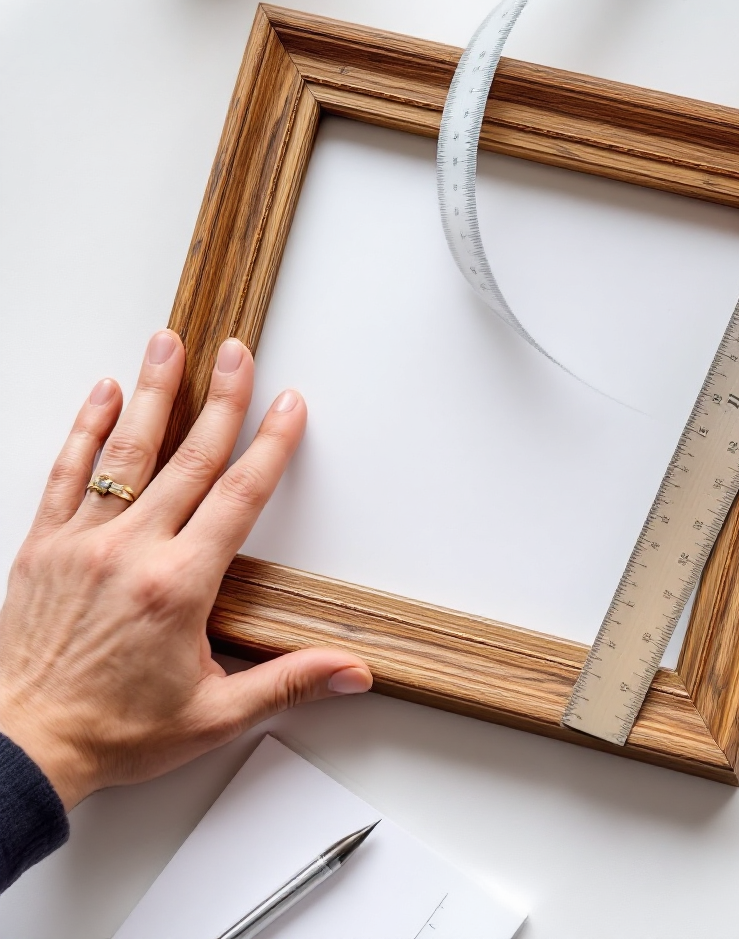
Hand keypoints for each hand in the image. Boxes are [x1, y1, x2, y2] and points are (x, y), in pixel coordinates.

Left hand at [0, 331, 371, 809]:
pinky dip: (85, 429)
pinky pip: (68, 473)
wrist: (22, 746)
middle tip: (238, 353)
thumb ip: (289, 681)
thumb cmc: (113, 731)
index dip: (271, 446)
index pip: (239, 497)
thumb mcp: (214, 715)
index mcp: (179, 586)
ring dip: (153, 393)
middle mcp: (132, 551)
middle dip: (221, 399)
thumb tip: (352, 671)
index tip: (289, 407)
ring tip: (167, 344)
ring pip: (127, 452)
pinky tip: (101, 393)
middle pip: (190, 458)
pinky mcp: (43, 545)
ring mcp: (83, 542)